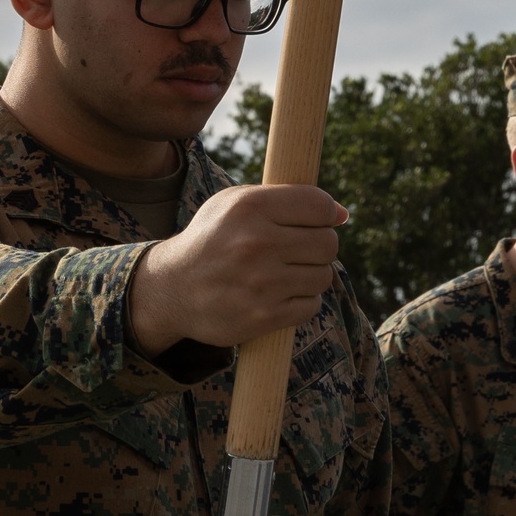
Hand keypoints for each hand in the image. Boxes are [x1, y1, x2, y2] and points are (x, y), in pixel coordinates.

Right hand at [127, 183, 347, 354]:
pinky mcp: (263, 316)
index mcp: (250, 207)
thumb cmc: (212, 240)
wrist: (172, 289)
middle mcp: (256, 243)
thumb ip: (286, 199)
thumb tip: (342, 215)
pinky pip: (311, 305)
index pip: (320, 205)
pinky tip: (279, 294)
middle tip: (299, 250)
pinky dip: (301, 301)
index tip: (316, 221)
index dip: (326, 213)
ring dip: (311, 275)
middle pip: (328, 243)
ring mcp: (261, 283)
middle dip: (320, 246)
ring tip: (286, 273)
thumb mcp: (235, 204)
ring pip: (323, 276)